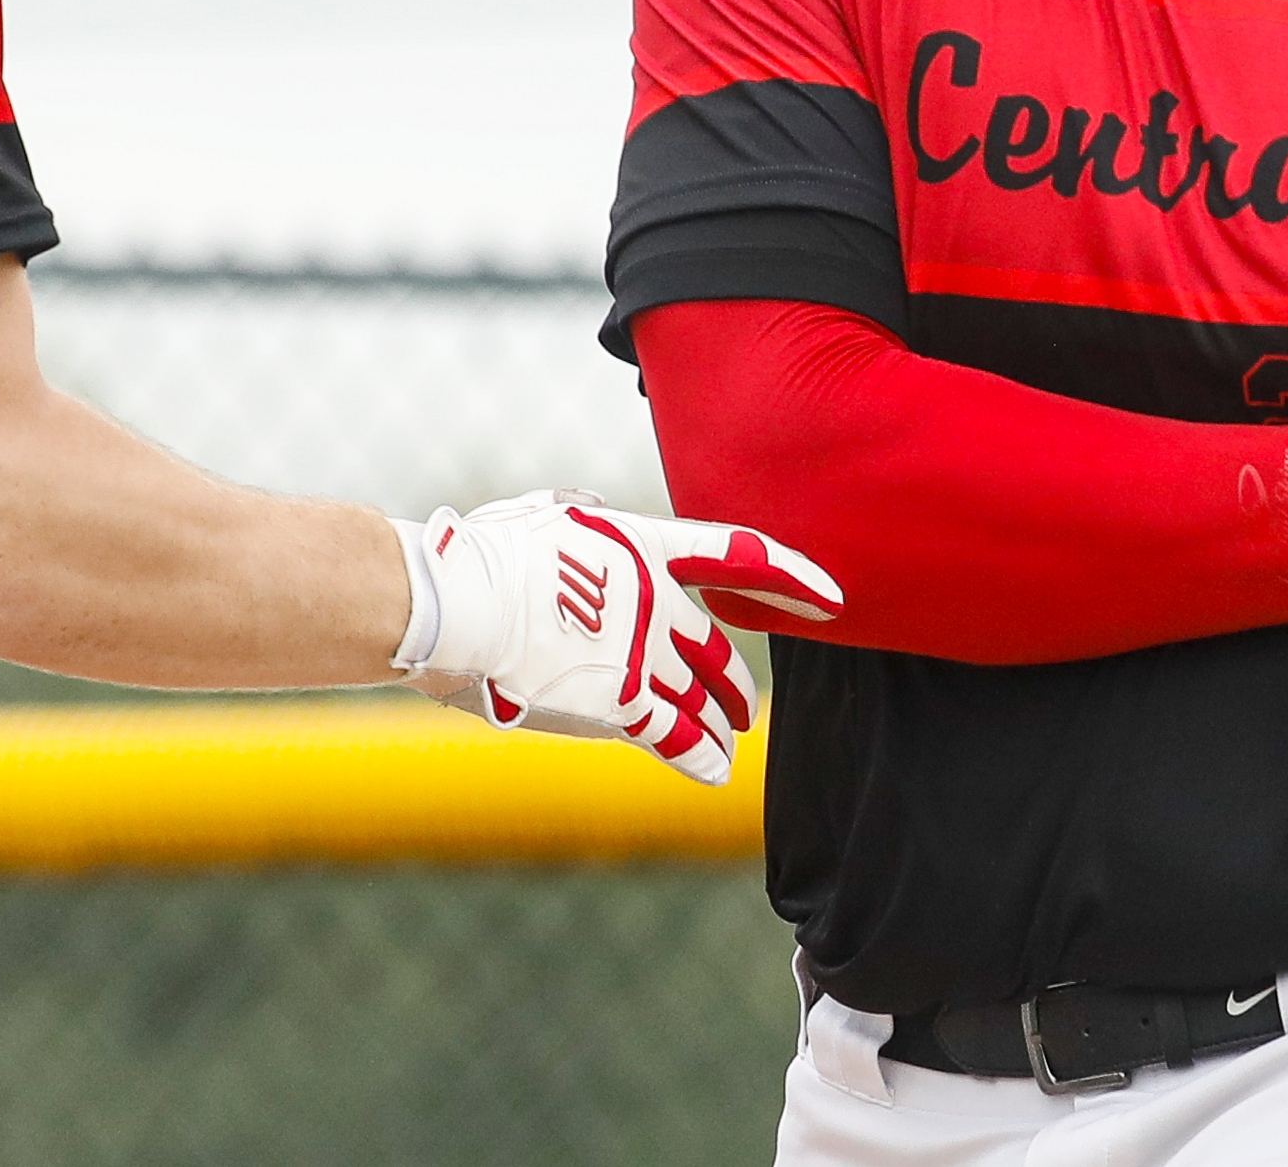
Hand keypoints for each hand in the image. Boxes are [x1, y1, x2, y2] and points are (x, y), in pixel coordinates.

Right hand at [402, 489, 840, 784]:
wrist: (457, 604)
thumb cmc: (482, 555)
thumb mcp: (545, 519)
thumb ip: (583, 528)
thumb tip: (586, 522)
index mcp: (639, 544)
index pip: (734, 554)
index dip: (789, 574)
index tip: (830, 594)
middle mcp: (654, 600)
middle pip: (714, 648)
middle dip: (731, 681)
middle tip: (744, 703)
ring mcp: (641, 654)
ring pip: (702, 698)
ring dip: (721, 721)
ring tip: (733, 738)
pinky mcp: (620, 704)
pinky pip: (678, 737)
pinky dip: (702, 755)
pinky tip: (717, 768)